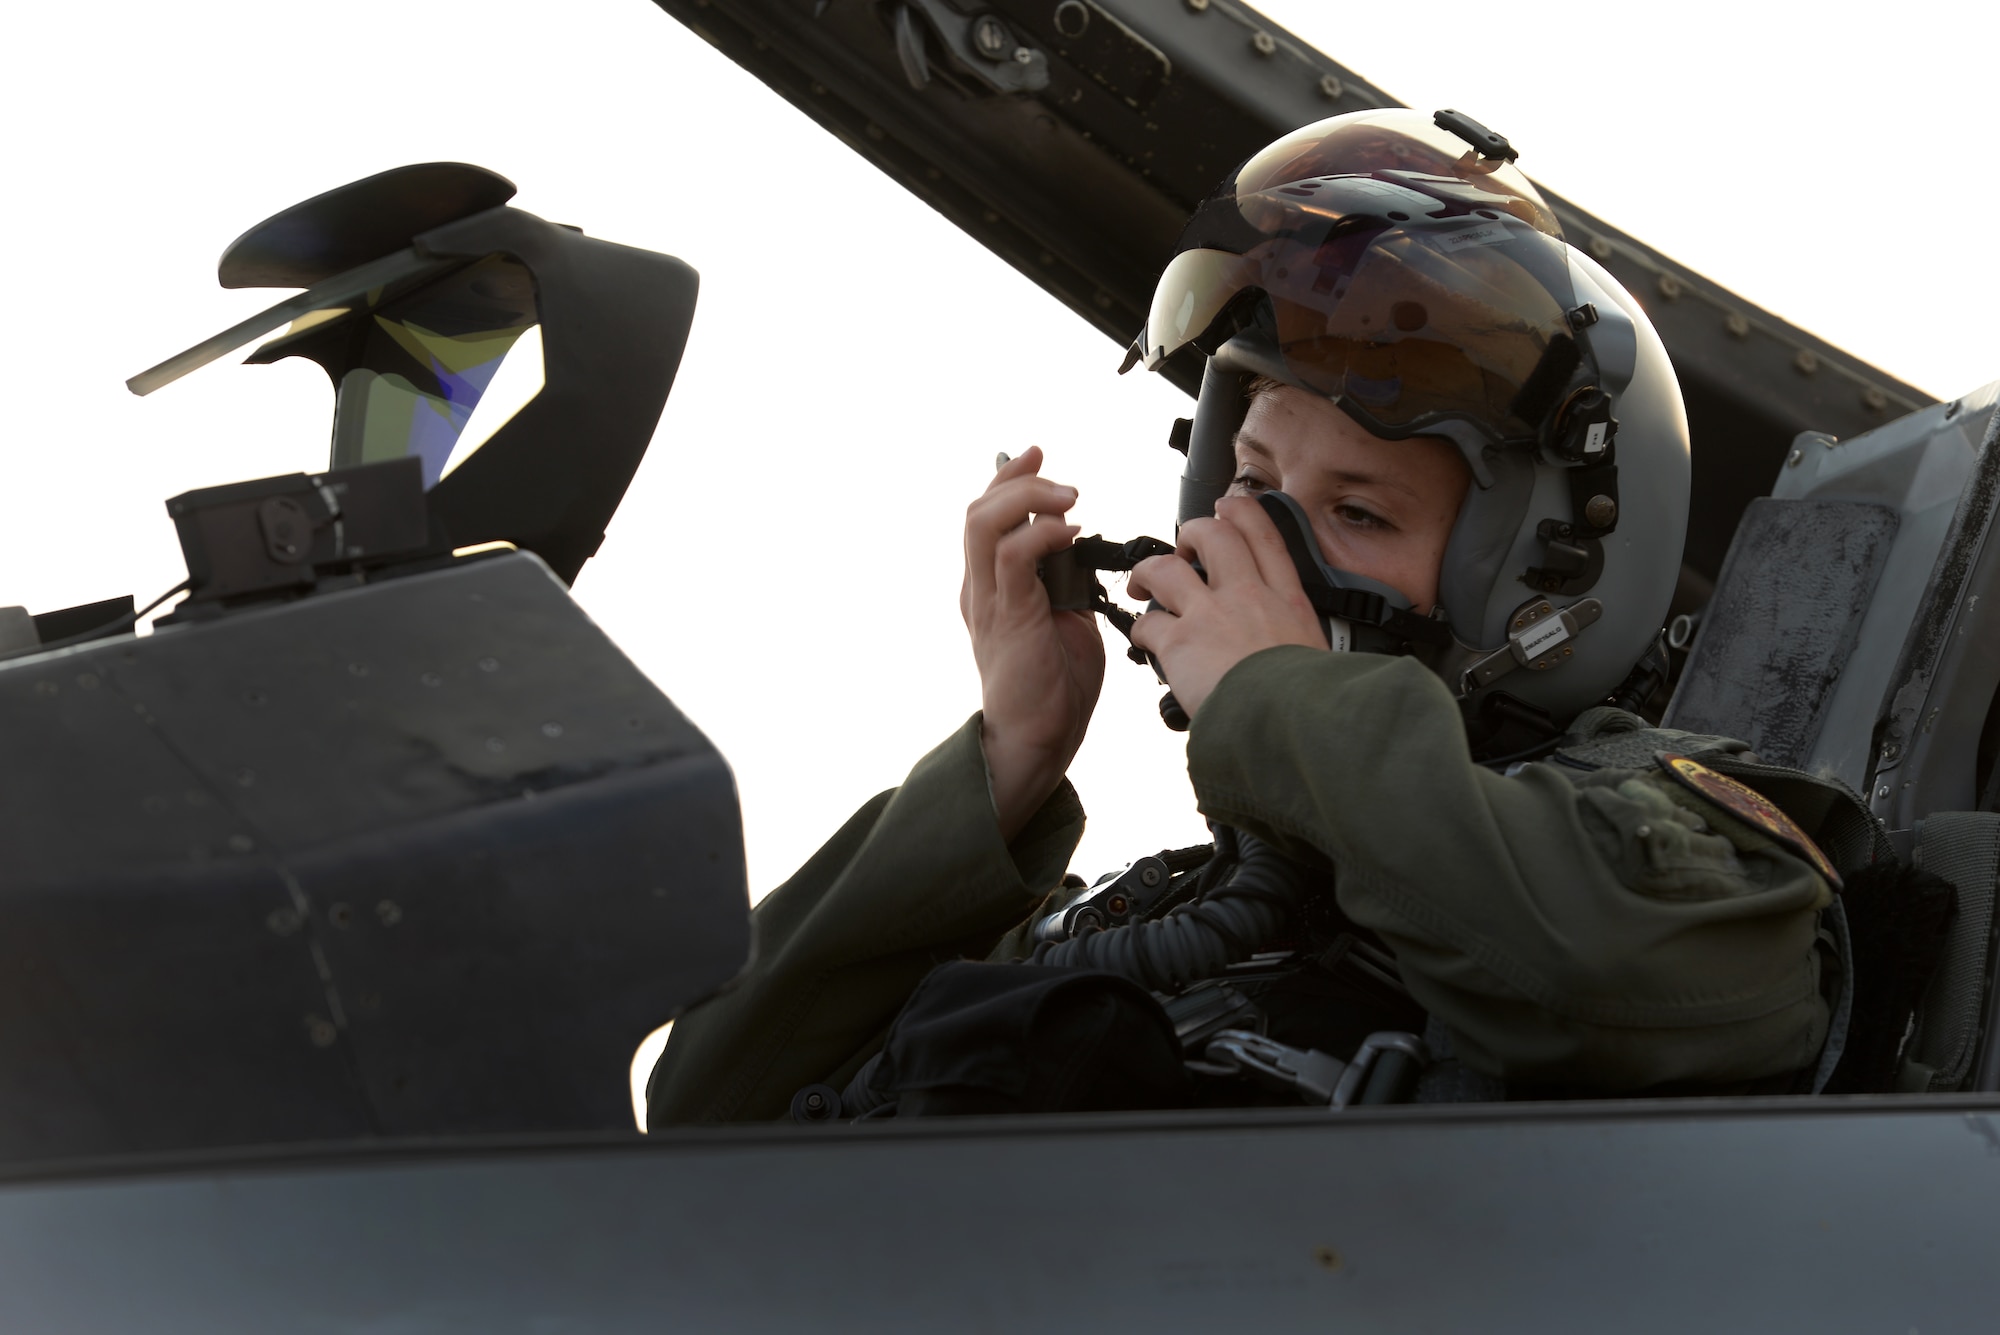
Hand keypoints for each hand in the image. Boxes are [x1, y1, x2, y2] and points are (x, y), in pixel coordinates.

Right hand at [961, 447, 1105, 839]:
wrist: (1038, 739)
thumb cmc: (1055, 688)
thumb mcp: (1066, 618)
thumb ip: (1064, 582)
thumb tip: (1081, 552)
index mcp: (989, 588)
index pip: (985, 517)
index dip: (1008, 478)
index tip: (1039, 453)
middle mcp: (978, 589)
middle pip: (977, 510)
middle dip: (1018, 479)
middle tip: (1061, 477)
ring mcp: (988, 601)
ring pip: (984, 523)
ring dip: (1029, 498)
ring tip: (1068, 499)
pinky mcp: (1008, 616)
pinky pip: (1014, 556)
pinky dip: (1042, 533)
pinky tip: (1070, 534)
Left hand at [1128, 495, 1326, 720]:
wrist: (1294, 723)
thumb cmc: (1311, 703)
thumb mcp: (1319, 656)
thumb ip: (1296, 640)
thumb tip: (1287, 651)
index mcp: (1289, 602)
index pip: (1265, 537)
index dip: (1242, 513)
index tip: (1228, 509)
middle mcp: (1249, 597)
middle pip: (1215, 535)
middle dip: (1193, 531)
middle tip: (1184, 547)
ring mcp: (1212, 615)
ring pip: (1167, 567)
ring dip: (1149, 571)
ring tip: (1142, 584)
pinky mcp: (1181, 642)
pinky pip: (1147, 622)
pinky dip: (1140, 630)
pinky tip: (1145, 641)